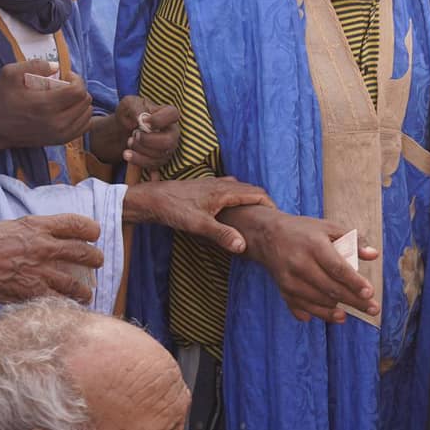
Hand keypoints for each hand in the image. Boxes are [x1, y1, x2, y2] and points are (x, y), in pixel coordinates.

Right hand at [0, 58, 93, 152]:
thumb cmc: (1, 100)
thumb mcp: (10, 74)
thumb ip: (35, 65)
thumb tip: (57, 66)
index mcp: (46, 105)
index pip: (79, 91)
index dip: (76, 79)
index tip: (65, 76)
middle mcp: (57, 122)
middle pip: (86, 102)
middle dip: (79, 89)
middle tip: (65, 85)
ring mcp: (60, 134)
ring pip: (87, 115)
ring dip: (81, 103)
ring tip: (67, 98)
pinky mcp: (59, 141)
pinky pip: (83, 127)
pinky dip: (81, 116)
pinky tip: (69, 110)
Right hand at [0, 213, 103, 303]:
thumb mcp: (10, 226)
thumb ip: (34, 232)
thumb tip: (50, 237)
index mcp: (37, 227)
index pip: (76, 224)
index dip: (91, 229)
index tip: (94, 234)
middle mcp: (43, 248)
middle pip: (83, 253)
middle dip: (95, 259)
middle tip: (97, 262)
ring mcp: (39, 272)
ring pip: (76, 284)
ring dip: (85, 290)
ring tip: (87, 292)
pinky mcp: (31, 293)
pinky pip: (57, 301)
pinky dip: (66, 305)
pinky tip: (70, 307)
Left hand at [90, 97, 182, 172]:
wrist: (122, 131)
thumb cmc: (129, 114)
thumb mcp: (128, 104)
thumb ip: (135, 107)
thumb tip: (141, 118)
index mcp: (167, 114)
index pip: (173, 114)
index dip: (159, 120)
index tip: (144, 122)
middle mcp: (172, 131)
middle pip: (170, 141)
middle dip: (149, 141)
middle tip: (135, 135)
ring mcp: (168, 147)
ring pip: (161, 154)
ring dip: (141, 150)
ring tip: (129, 142)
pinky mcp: (161, 159)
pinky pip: (154, 165)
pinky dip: (139, 161)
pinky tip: (127, 155)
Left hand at [123, 176, 271, 254]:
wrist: (151, 198)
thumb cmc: (174, 210)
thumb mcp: (198, 226)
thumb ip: (222, 235)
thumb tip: (243, 246)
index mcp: (224, 191)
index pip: (257, 193)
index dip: (270, 205)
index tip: (278, 218)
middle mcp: (221, 184)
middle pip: (250, 189)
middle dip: (263, 202)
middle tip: (271, 218)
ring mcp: (212, 184)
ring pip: (239, 188)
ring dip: (250, 198)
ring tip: (255, 214)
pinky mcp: (204, 187)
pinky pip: (229, 188)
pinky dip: (237, 196)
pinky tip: (231, 208)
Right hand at [231, 205, 379, 322]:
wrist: (268, 236)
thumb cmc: (303, 231)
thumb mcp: (328, 228)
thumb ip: (353, 240)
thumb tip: (373, 254)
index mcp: (314, 245)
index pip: (337, 268)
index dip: (355, 282)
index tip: (370, 292)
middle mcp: (300, 263)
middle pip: (331, 288)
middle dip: (354, 301)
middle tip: (373, 309)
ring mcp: (290, 279)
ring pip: (318, 301)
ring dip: (337, 310)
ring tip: (352, 313)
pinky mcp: (283, 290)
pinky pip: (303, 307)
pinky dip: (319, 314)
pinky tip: (335, 315)